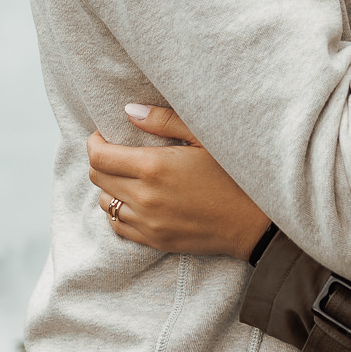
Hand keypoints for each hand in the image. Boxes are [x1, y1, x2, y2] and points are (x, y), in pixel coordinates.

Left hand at [87, 104, 271, 260]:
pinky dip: (119, 210)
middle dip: (101, 160)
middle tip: (117, 151)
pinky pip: (117, 226)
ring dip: (110, 185)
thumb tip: (129, 110)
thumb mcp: (205, 138)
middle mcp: (145, 197)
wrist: (255, 222)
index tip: (104, 135)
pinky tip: (136, 199)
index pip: (99, 156)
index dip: (95, 142)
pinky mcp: (154, 241)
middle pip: (98, 178)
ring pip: (105, 202)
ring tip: (129, 175)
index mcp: (154, 167)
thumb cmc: (235, 174)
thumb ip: (164, 121)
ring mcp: (148, 223)